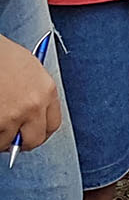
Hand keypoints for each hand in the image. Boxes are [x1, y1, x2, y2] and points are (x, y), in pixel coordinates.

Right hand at [0, 33, 62, 156]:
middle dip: (22, 142)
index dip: (40, 132)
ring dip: (1, 137)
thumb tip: (30, 117)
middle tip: (11, 139)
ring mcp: (12, 116)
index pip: (53, 124)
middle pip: (34, 140)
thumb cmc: (3, 57)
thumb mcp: (29, 70)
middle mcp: (33, 106)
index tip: (31, 134)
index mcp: (47, 91)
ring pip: (8, 142)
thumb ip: (34, 94)